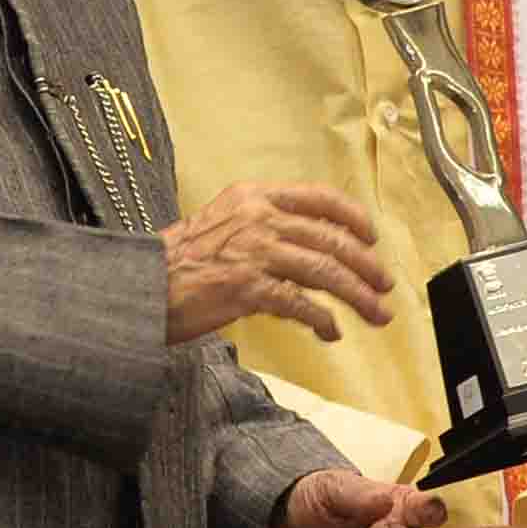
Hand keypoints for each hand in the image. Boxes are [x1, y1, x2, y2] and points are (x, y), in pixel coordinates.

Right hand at [168, 181, 394, 345]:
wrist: (143, 283)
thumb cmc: (178, 260)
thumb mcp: (223, 223)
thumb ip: (263, 226)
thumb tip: (309, 248)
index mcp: (253, 196)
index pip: (318, 197)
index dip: (352, 216)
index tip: (370, 236)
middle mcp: (258, 217)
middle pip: (330, 239)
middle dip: (366, 266)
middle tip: (383, 286)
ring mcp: (255, 251)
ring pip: (325, 271)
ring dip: (357, 296)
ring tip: (374, 313)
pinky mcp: (249, 287)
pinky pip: (300, 304)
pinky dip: (322, 320)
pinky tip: (331, 332)